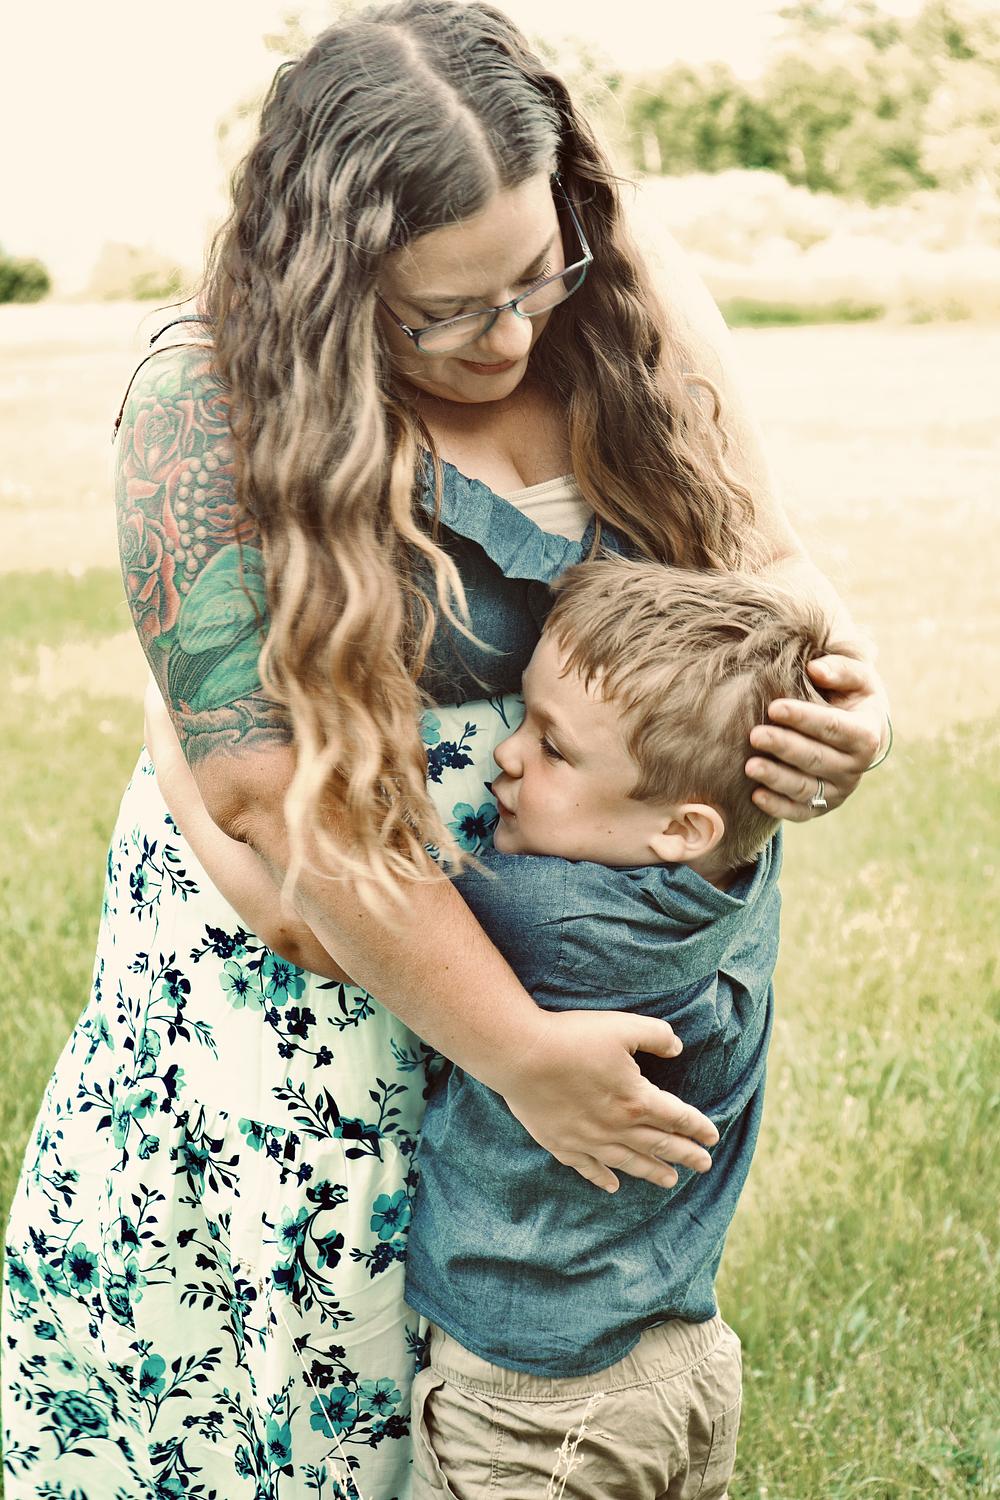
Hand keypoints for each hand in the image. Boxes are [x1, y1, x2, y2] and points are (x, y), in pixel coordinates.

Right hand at [500, 1008, 718, 1192]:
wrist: (521, 1055)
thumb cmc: (573, 1037)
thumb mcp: (623, 1026)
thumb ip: (657, 1035)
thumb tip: (677, 1047)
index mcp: (636, 1099)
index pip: (677, 1117)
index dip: (697, 1127)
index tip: (712, 1137)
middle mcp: (617, 1127)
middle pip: (658, 1144)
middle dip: (685, 1155)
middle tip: (704, 1166)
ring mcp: (588, 1140)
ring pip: (628, 1162)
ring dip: (652, 1171)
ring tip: (670, 1181)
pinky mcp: (561, 1143)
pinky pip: (588, 1168)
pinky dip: (602, 1178)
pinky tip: (612, 1186)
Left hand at [745, 654, 888, 822]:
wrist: (860, 733)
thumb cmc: (851, 698)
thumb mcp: (857, 678)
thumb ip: (840, 669)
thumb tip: (815, 669)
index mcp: (866, 734)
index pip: (833, 727)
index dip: (804, 718)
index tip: (775, 707)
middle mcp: (856, 767)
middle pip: (816, 759)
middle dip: (784, 747)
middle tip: (755, 735)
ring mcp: (839, 790)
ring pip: (805, 788)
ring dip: (776, 779)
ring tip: (749, 766)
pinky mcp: (822, 806)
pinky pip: (800, 812)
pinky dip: (778, 807)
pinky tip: (755, 796)